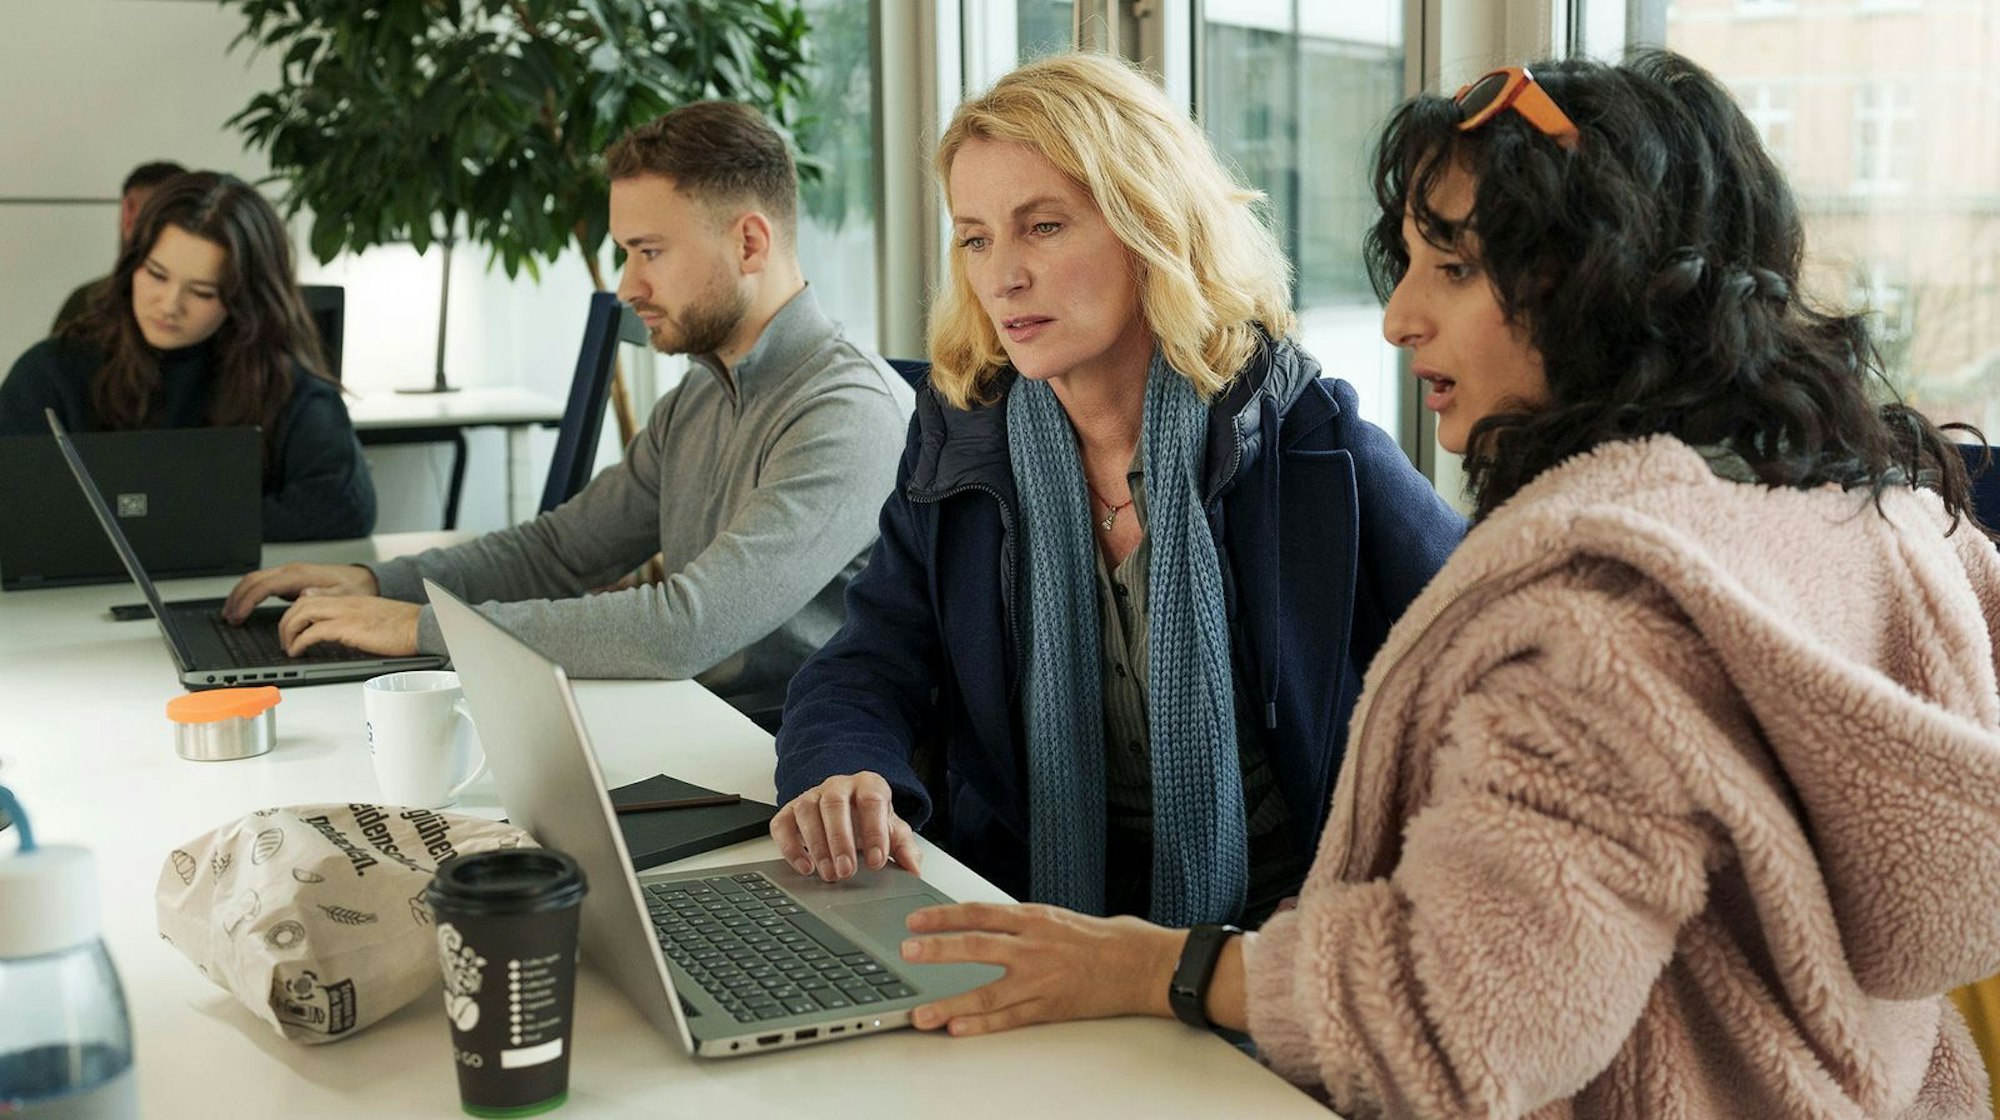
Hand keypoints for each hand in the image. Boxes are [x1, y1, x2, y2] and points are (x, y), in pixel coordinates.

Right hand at [223, 562, 378, 622]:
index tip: (238, 616)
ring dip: (240, 595)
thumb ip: (322, 596)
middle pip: (253, 580)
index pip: (264, 586)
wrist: (363, 580)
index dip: (247, 601)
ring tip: (231, 614)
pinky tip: (244, 606)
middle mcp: (291, 571)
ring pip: (255, 579)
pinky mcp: (289, 579)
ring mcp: (289, 574)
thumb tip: (303, 595)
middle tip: (229, 618)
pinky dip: (249, 594)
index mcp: (300, 575)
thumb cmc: (354, 589)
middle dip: (237, 598)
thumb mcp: (342, 595)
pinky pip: (262, 583)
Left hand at [276, 596, 420, 656]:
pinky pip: (313, 632)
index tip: (292, 627)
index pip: (311, 597)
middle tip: (285, 639)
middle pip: (300, 603)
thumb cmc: (405, 625)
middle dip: (286, 622)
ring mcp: (345, 613)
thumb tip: (338, 629)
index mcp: (350, 599)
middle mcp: (344, 602)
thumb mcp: (373, 616)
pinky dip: (300, 642)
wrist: (421, 626)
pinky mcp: (348, 628)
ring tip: (289, 647)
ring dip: (288, 631)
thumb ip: (353, 617)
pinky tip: (298, 651)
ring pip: (301, 614)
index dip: (295, 612)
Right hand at [769, 771, 921, 881]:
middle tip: (847, 871)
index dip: (874, 830)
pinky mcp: (790, 810)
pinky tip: (805, 867)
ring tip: (829, 874)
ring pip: (807, 811)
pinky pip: (782, 824)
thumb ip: (905, 848)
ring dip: (817, 845)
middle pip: (834, 803)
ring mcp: (811, 795)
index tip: (876, 862)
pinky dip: (790, 847)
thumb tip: (914, 870)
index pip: (872, 800)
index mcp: (868, 785)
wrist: (850, 809)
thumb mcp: (893, 830)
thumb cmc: (870, 820)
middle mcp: (838, 786)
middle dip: (840, 839)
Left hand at [900, 903, 1183, 1035]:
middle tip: (906, 951)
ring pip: (988, 993)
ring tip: (922, 1014)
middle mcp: (1035, 946)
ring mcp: (1042, 980)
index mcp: (1035, 918)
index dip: (944, 916)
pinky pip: (1010, 1019)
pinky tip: (959, 1029)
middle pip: (978, 946)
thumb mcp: (1057, 918)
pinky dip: (982, 1025)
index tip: (915, 920)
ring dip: (951, 1004)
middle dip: (938, 949)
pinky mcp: (1051, 1008)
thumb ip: (1020, 924)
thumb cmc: (1102, 939)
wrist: (1142, 962)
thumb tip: (982, 927)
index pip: (980, 912)